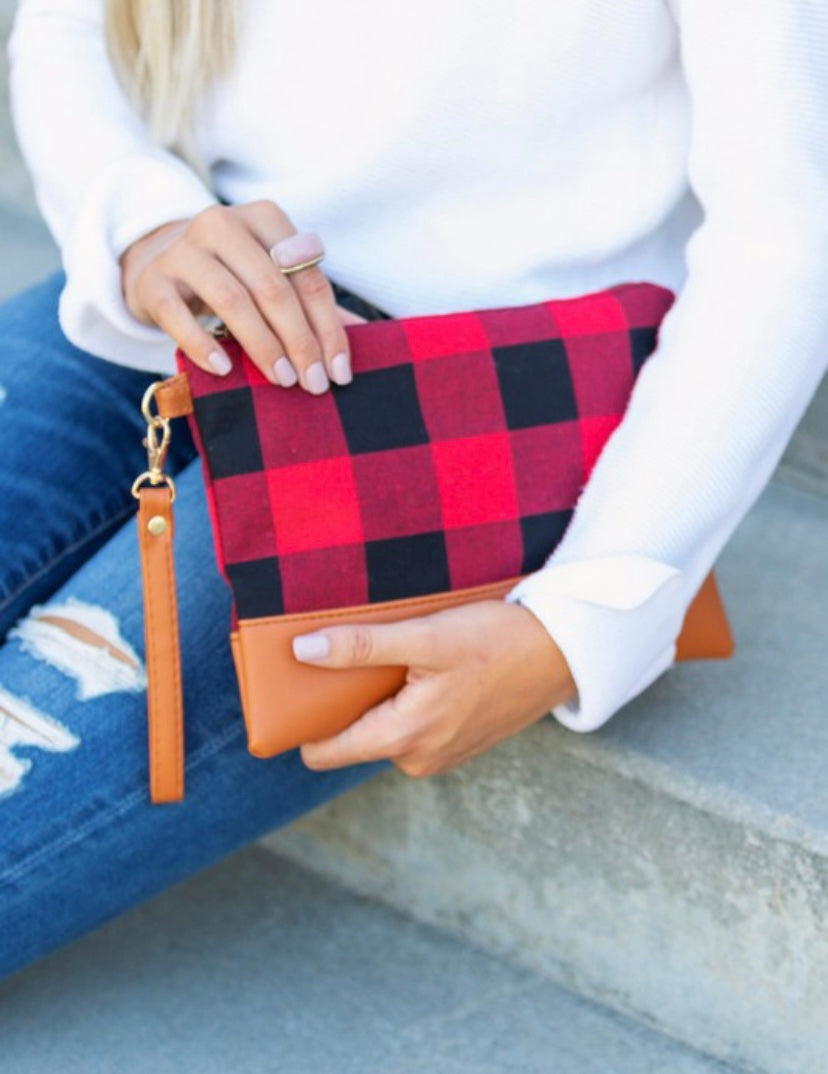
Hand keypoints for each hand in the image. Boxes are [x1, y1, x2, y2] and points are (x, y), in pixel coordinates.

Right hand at [120, 201, 364, 392]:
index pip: (307, 277)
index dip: (328, 327)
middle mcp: (223, 223)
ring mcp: (183, 250)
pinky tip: (224, 369)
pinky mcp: (152, 281)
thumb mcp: (271, 277)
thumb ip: (311, 302)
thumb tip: (366, 339)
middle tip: (313, 383)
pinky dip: (202, 344)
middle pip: (273, 287)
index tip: (340, 371)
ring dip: (262, 345)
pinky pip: (177, 315)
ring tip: (282, 380)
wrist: (158, 263)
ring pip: (231, 299)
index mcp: (265, 218)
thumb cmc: (232, 275)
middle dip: (299, 341)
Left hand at [294, 601, 576, 777]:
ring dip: (380, 698)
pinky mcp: (458, 745)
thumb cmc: (498, 641)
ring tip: (396, 655)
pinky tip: (425, 669)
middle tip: (350, 654)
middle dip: (344, 702)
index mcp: (404, 738)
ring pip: (383, 730)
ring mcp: (440, 756)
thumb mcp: (427, 636)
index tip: (292, 690)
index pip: (325, 752)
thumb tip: (303, 652)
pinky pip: (412, 727)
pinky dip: (407, 701)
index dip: (303, 722)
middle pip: (353, 737)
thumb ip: (362, 647)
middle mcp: (418, 758)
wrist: (565, 653)